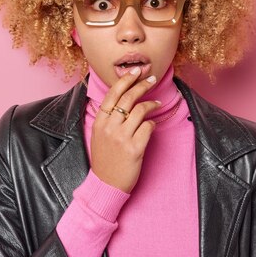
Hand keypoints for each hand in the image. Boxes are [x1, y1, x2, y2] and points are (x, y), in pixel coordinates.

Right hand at [89, 68, 160, 193]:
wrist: (106, 185)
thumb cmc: (105, 159)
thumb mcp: (98, 135)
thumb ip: (107, 118)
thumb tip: (121, 98)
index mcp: (100, 122)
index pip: (113, 94)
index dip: (125, 80)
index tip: (135, 71)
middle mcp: (109, 128)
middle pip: (128, 98)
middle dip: (142, 85)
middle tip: (151, 79)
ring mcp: (122, 138)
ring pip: (140, 111)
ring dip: (151, 104)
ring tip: (157, 103)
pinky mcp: (135, 148)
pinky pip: (148, 127)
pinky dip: (152, 123)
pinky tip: (152, 124)